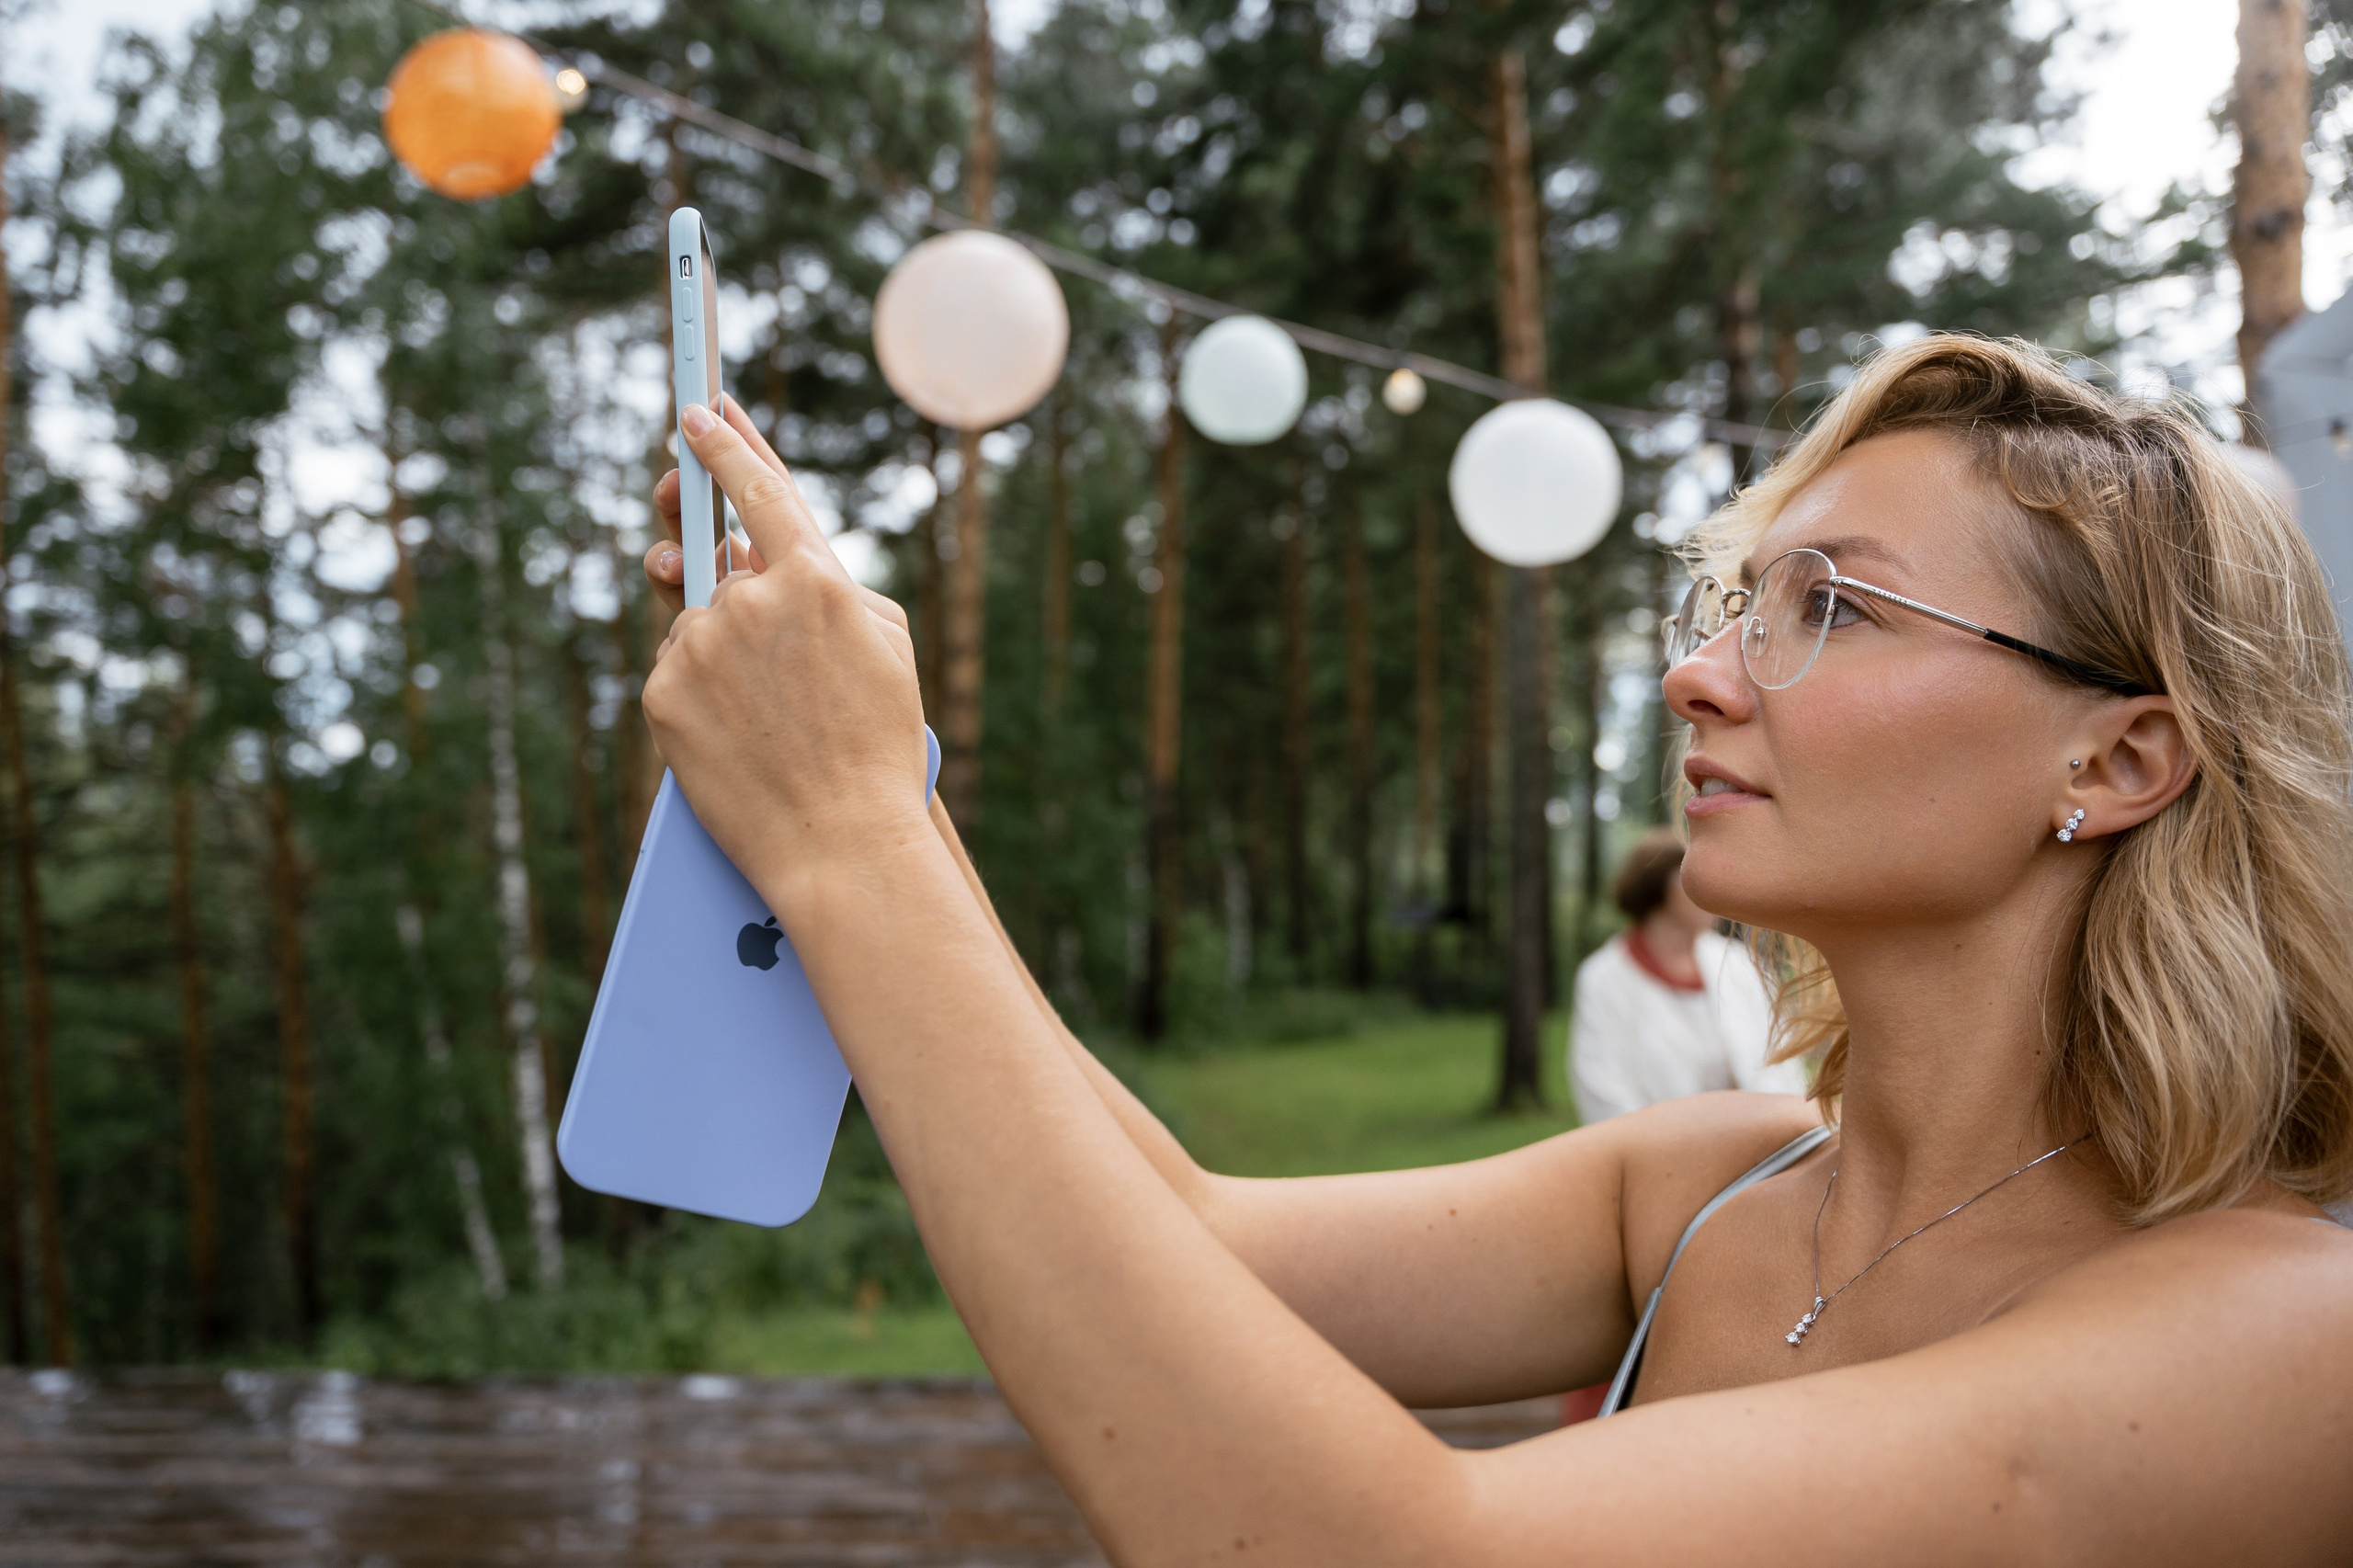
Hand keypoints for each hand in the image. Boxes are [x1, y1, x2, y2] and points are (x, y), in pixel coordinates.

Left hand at [641, 400, 930, 909]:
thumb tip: (770, 558)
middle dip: (700, 539)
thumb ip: (836, 588)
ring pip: (697, 623)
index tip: (698, 410)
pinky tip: (737, 733)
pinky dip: (700, 693)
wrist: (840, 844)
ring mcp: (702, 646)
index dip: (726, 442)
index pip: (760, 487)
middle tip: (679, 505)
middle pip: (718, 561)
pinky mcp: (664, 693)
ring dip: (720, 649)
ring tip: (766, 708)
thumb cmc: (878, 748)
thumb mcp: (888, 650)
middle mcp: (751, 600)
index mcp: (818, 580)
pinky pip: (675, 671)